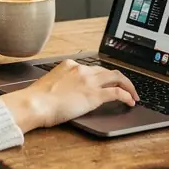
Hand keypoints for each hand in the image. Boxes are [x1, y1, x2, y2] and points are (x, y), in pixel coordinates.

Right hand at [1, 60, 138, 133]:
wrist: (35, 103)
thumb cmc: (36, 99)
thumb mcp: (50, 84)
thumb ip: (61, 84)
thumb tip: (65, 93)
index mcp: (69, 65)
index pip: (92, 68)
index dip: (102, 75)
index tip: (106, 81)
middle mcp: (81, 69)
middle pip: (107, 70)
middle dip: (119, 79)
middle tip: (126, 88)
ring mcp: (89, 81)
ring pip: (117, 77)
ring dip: (128, 86)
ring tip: (133, 95)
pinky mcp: (94, 94)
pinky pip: (117, 92)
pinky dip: (127, 96)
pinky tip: (130, 102)